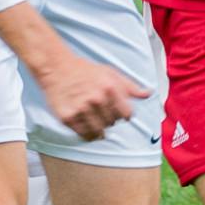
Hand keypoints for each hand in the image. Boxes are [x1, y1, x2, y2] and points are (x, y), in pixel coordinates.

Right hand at [35, 50, 149, 140]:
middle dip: (109, 119)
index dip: (123, 114)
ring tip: (93, 119)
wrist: (56, 68)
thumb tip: (148, 94)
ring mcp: (81, 109)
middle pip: (113, 123)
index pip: (127, 115)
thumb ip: (130, 86)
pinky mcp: (68, 118)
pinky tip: (85, 125)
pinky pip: (84, 135)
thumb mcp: (110, 73)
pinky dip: (87, 134)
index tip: (117, 111)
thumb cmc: (85, 71)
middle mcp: (96, 100)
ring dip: (99, 129)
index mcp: (110, 88)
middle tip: (100, 111)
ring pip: (99, 132)